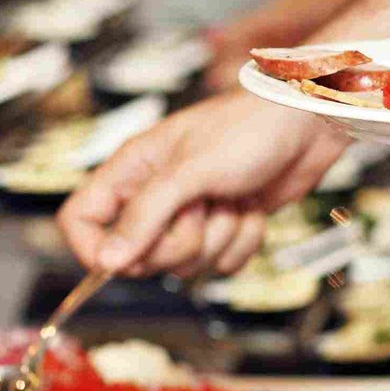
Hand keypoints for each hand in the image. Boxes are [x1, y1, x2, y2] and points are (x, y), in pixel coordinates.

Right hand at [57, 92, 349, 275]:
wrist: (308, 126)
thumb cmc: (249, 129)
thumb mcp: (189, 170)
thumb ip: (145, 215)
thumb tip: (108, 261)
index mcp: (132, 170)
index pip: (81, 219)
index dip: (94, 248)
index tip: (123, 260)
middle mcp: (155, 194)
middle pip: (138, 254)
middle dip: (178, 241)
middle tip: (201, 207)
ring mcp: (190, 214)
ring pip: (184, 264)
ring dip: (218, 237)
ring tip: (232, 198)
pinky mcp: (223, 228)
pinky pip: (220, 264)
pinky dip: (242, 241)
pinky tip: (250, 207)